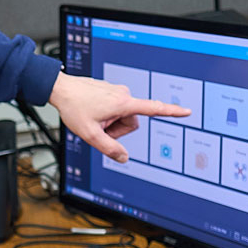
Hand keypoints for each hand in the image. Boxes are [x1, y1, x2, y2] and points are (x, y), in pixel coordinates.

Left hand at [48, 72, 190, 162]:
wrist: (60, 89)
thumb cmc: (74, 108)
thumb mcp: (90, 135)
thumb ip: (109, 149)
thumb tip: (124, 158)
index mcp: (123, 104)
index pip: (153, 109)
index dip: (171, 112)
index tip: (187, 111)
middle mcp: (123, 94)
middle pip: (131, 123)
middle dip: (116, 130)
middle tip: (98, 127)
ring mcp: (116, 92)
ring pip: (122, 117)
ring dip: (110, 123)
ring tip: (93, 118)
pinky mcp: (110, 91)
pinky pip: (113, 109)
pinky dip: (104, 115)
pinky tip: (90, 111)